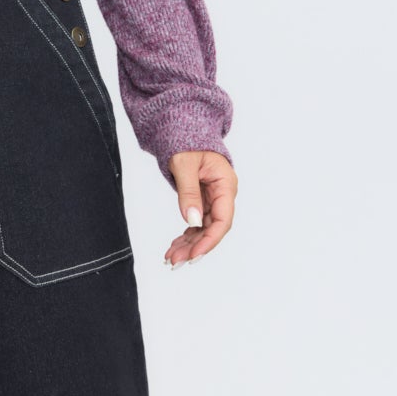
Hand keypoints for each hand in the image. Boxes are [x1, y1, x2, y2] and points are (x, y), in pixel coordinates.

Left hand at [164, 150, 237, 267]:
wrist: (183, 133)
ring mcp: (213, 200)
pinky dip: (186, 236)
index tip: (194, 254)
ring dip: (188, 245)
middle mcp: (222, 195)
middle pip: (213, 228)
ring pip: (203, 229)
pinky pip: (196, 224)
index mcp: (225, 184)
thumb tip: (192, 220)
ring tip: (171, 258)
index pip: (223, 219)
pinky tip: (174, 246)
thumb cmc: (187, 143)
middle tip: (175, 261)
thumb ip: (189, 192)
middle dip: (195, 247)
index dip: (209, 240)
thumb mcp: (184, 165)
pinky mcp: (203, 202)